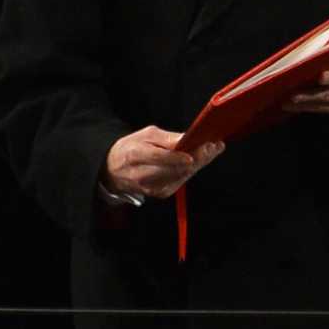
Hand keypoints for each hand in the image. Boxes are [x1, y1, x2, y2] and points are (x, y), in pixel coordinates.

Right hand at [102, 124, 221, 201]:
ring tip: (213, 150)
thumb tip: (186, 139)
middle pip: (176, 168)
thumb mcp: (144, 135)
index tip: (200, 147)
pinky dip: (192, 170)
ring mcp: (151, 187)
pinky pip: (180, 181)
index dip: (182, 154)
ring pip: (182, 175)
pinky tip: (201, 160)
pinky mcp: (160, 194)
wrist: (113, 169)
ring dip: (200, 163)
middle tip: (214, 146)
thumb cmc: (130, 148)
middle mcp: (143, 175)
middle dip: (199, 157)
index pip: (160, 157)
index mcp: (135, 155)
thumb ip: (166, 138)